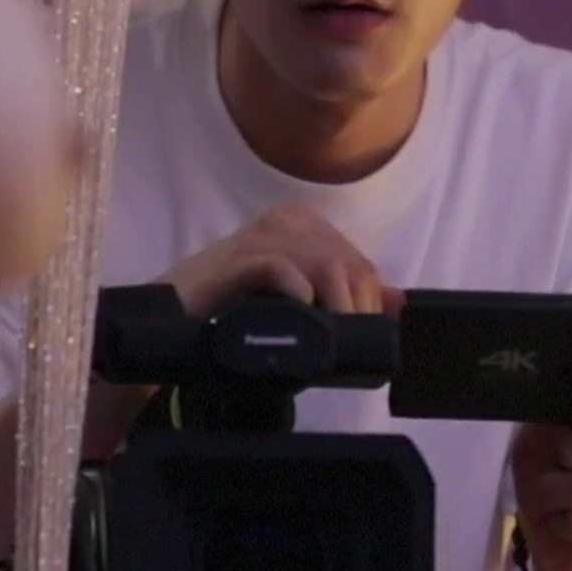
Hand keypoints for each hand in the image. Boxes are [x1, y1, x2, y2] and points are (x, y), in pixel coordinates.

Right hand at [158, 203, 401, 317]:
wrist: (173, 314)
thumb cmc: (236, 307)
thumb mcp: (296, 299)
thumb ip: (342, 295)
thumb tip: (398, 303)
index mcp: (306, 227)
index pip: (360, 264)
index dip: (370, 304)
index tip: (365, 339)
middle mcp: (288, 222)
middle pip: (347, 264)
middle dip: (356, 310)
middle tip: (349, 348)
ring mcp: (261, 236)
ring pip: (321, 263)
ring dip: (335, 306)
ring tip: (331, 340)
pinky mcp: (237, 257)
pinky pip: (278, 265)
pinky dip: (296, 289)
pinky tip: (300, 310)